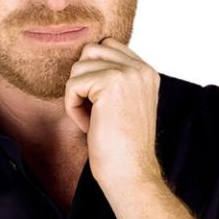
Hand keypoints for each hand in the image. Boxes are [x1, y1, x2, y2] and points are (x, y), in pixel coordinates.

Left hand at [63, 37, 160, 184]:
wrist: (130, 172)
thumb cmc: (121, 146)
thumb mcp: (123, 103)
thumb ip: (112, 78)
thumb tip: (82, 58)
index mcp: (146, 71)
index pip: (108, 45)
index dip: (93, 73)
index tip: (101, 103)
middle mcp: (140, 68)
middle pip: (90, 51)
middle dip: (83, 81)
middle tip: (94, 111)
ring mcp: (127, 73)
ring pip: (78, 67)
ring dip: (77, 96)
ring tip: (93, 120)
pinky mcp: (110, 82)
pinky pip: (72, 85)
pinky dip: (73, 108)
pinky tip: (89, 125)